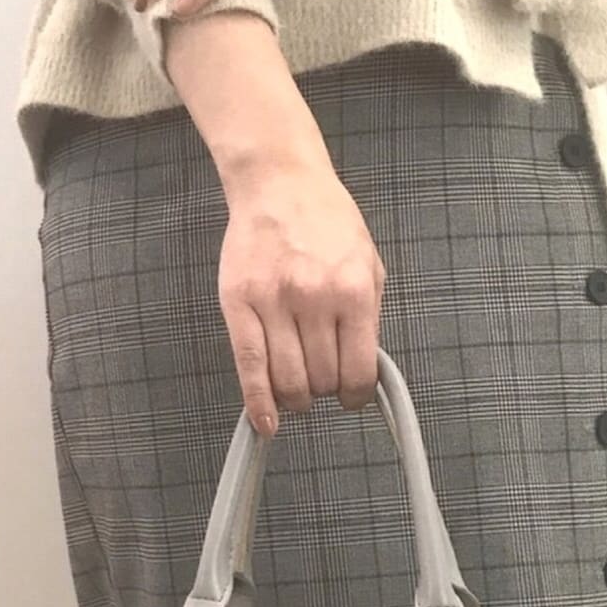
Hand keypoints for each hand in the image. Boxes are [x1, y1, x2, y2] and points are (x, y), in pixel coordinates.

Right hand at [217, 157, 385, 437]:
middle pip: (321, 380)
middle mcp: (314, 299)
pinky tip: (266, 423)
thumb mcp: (368, 265)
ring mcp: (272, 303)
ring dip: (295, 398)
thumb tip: (363, 370)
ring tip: (298, 389)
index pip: (358, 371)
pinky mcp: (238, 304)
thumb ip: (368, 318)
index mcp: (353, 291)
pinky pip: (249, 368)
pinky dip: (258, 404)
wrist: (279, 183)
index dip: (355, 395)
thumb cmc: (327, 222)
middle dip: (324, 391)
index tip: (351, 397)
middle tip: (322, 381)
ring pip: (287, 382)